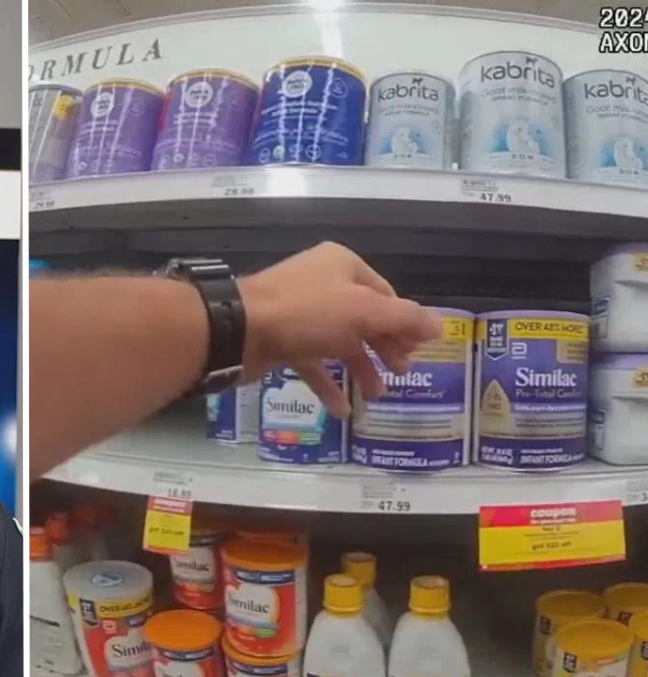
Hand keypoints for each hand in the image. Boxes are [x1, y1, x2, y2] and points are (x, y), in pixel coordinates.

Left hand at [237, 242, 442, 416]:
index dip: (404, 323)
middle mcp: (321, 285)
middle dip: (384, 347)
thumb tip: (438, 327)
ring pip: (339, 342)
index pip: (385, 294)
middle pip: (364, 318)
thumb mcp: (364, 312)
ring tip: (376, 397)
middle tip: (400, 373)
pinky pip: (312, 363)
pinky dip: (328, 384)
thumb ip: (404, 320)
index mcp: (343, 266)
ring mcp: (298, 314)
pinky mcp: (280, 340)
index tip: (418, 351)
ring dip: (360, 368)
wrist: (239, 330)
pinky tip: (342, 410)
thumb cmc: (307, 313)